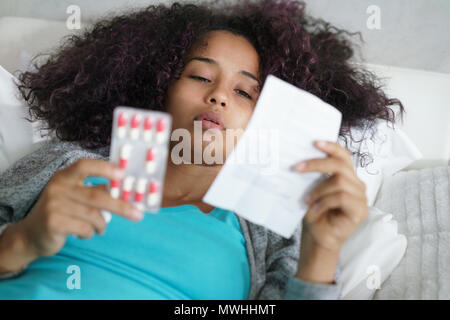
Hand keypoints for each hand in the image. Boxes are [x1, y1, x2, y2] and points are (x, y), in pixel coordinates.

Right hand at [17, 159, 143, 257]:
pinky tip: (83, 234)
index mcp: (65, 176)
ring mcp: (54, 205)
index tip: (123, 173)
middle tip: (138, 214)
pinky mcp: (53, 223)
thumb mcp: (76, 196)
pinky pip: (84, 229)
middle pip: (96, 196)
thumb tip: (125, 189)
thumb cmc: (62, 212)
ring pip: (93, 216)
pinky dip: (90, 233)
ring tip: (100, 228)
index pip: (85, 165)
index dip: (105, 168)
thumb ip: (97, 191)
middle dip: (121, 206)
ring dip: (101, 225)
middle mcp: (58, 187)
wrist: (31, 235)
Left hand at [293, 140, 367, 282]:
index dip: (332, 147)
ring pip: (340, 182)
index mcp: (347, 176)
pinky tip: (314, 209)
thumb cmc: (314, 212)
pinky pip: (341, 197)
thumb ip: (314, 175)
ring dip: (318, 189)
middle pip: (341, 165)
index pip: (344, 156)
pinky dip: (324, 202)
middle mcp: (357, 184)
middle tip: (297, 168)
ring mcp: (361, 197)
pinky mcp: (360, 211)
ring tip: (306, 199)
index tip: (315, 142)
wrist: (317, 236)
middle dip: (317, 164)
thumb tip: (300, 158)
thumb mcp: (311, 189)